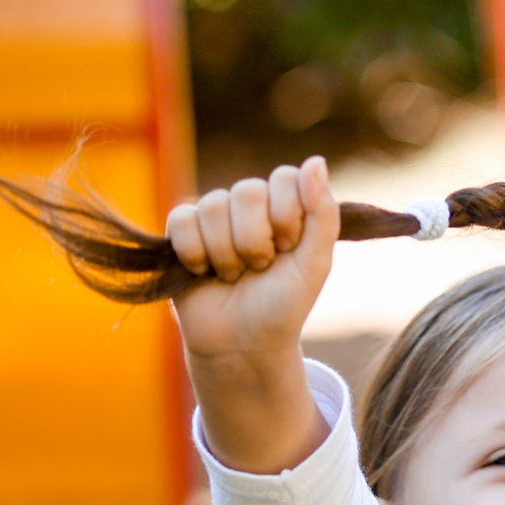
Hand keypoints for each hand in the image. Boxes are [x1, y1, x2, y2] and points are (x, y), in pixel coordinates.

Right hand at [168, 157, 338, 362]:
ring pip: (213, 205)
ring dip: (227, 253)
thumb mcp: (315, 264)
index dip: (286, 216)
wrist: (244, 343)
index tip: (288, 249)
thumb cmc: (284, 305)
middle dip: (256, 240)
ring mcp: (215, 217)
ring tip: (234, 276)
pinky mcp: (182, 232)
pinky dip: (196, 253)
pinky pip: (182, 219)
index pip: (285, 177)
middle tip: (260, 269)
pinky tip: (205, 273)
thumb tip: (316, 160)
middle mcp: (251, 207)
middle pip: (247, 190)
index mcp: (286, 208)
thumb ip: (323, 214)